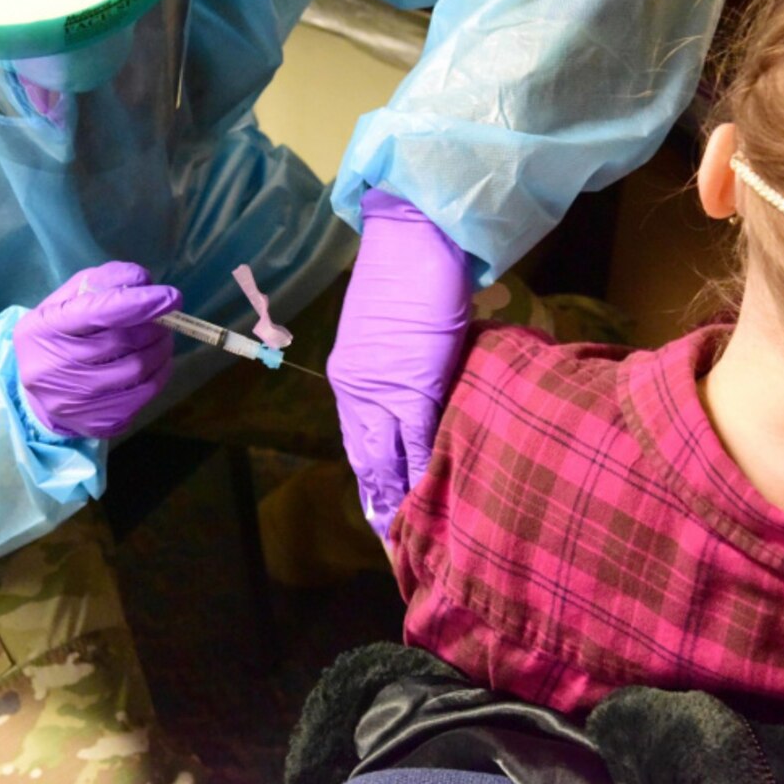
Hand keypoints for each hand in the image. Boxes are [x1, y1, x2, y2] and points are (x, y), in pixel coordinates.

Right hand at [15, 262, 180, 438]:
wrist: (36, 397)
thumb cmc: (55, 338)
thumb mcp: (64, 302)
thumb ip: (101, 282)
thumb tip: (143, 281)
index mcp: (44, 329)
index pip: (96, 312)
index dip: (138, 303)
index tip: (171, 296)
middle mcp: (55, 369)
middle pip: (122, 341)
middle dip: (154, 324)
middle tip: (164, 316)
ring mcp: (77, 401)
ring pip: (138, 368)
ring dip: (160, 347)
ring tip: (161, 336)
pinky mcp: (99, 423)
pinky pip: (144, 393)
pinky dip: (159, 372)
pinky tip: (156, 361)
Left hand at [329, 189, 473, 539]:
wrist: (414, 240)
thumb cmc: (408, 276)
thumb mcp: (390, 334)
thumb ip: (397, 371)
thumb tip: (420, 400)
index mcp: (349, 377)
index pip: (358, 441)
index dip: (370, 479)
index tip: (379, 512)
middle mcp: (357, 389)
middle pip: (368, 459)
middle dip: (381, 502)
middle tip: (392, 543)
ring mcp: (384, 390)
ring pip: (389, 458)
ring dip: (401, 497)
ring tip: (413, 536)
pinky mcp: (416, 386)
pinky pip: (419, 441)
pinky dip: (425, 471)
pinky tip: (434, 498)